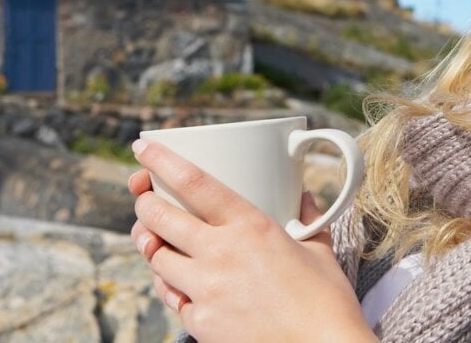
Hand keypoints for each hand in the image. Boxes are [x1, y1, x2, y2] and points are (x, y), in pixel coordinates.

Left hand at [128, 140, 375, 342]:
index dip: (159, 160)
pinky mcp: (200, 323)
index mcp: (249, 225)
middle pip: (157, 216)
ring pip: (154, 257)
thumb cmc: (327, 301)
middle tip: (145, 197)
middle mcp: (219, 253)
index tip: (143, 147)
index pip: (190, 181)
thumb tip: (304, 199)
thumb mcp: (319, 249)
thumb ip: (306, 219)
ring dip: (150, 244)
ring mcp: (204, 290)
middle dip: (143, 202)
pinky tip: (178, 281)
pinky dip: (170, 285)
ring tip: (155, 239)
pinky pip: (171, 297)